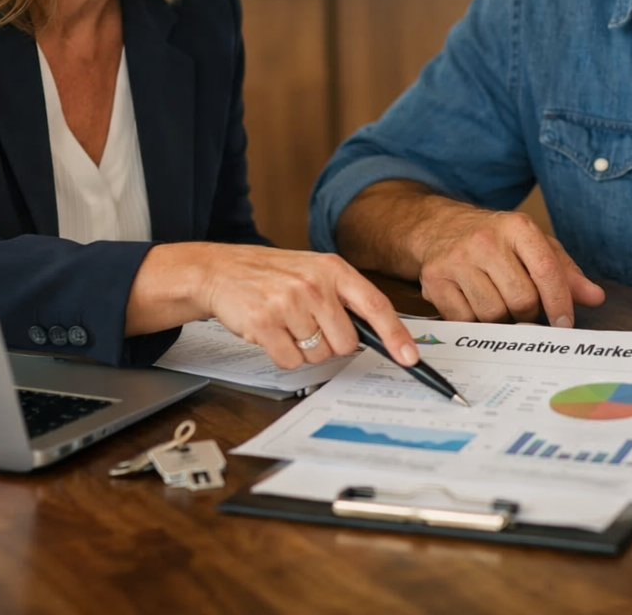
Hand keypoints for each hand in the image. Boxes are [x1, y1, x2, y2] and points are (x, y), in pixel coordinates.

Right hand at [134, 242, 418, 370]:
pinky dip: (284, 355)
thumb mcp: (314, 272)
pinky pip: (291, 361)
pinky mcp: (264, 323)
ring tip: (287, 325)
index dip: (396, 335)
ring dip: (305, 349)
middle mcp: (314, 284)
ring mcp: (289, 303)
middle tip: (310, 327)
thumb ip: (345, 297)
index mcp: (334, 269)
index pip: (376, 306)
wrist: (221, 270)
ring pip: (318, 355)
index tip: (410, 358)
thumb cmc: (274, 274)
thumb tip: (382, 335)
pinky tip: (272, 333)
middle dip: (332, 345)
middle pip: (346, 343)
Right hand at [411, 205, 605, 325]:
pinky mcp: (435, 280)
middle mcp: (485, 240)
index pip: (546, 270)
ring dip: (502, 320)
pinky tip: (475, 306)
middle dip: (528, 313)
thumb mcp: (533, 246)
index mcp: (516, 227)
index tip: (565, 324)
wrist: (439, 227)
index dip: (559, 302)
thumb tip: (595, 297)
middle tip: (524, 309)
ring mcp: (457, 260)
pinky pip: (465, 321)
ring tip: (498, 303)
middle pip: (521, 299)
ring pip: (493, 314)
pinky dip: (475, 322)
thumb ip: (565, 272)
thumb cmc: (495, 240)